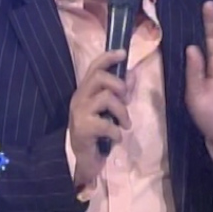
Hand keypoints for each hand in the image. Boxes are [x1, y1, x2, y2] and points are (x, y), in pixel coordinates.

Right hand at [68, 50, 132, 185]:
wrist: (83, 159)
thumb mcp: (110, 109)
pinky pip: (106, 123)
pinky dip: (117, 131)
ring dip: (122, 111)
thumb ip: (120, 92)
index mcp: (85, 91)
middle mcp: (79, 98)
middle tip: (126, 98)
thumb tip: (132, 74)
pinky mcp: (82, 128)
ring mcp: (79, 112)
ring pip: (106, 98)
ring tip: (126, 123)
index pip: (94, 67)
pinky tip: (117, 137)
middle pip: (99, 77)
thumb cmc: (97, 132)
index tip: (123, 52)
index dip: (108, 57)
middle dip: (118, 84)